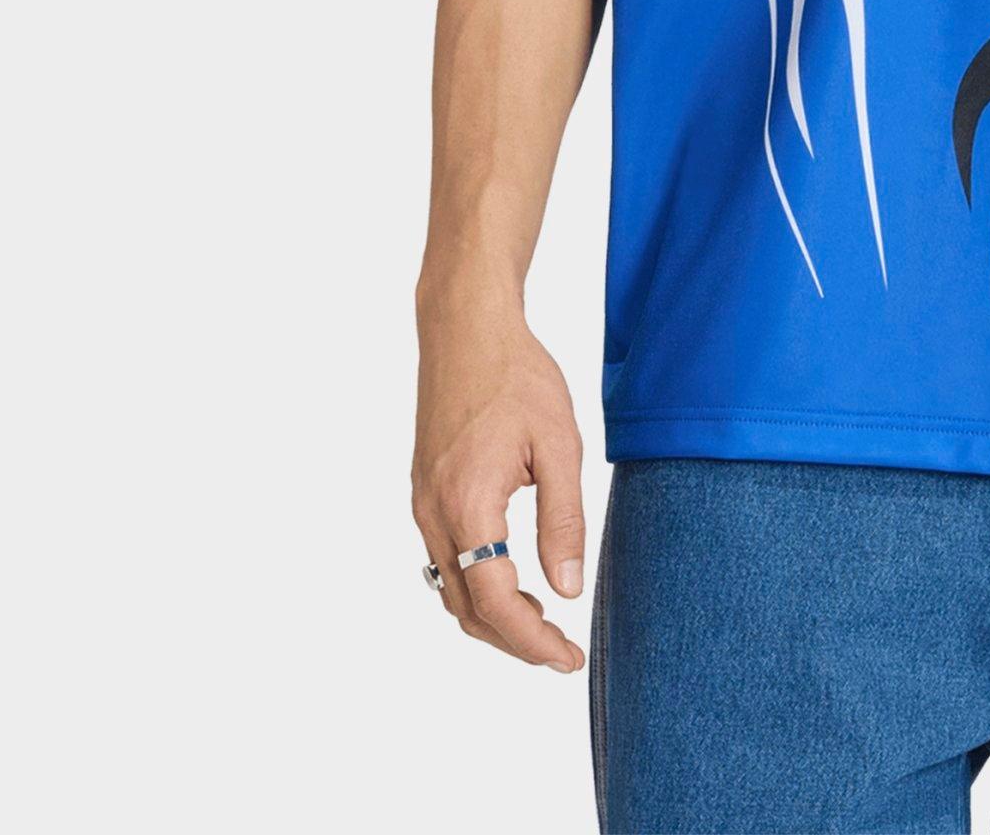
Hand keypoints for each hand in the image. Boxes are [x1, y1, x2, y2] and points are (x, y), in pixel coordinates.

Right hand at [412, 292, 588, 670]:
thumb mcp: (558, 444)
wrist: (466, 330)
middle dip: (513, 640)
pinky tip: (511, 581)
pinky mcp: (423, 493)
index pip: (494, 602)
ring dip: (492, 617)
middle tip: (561, 651)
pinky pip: (444, 561)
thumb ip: (564, 520)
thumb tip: (568, 589)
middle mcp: (433, 514)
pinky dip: (475, 586)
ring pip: (450, 590)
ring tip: (543, 623)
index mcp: (468, 504)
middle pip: (465, 609)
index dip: (531, 641)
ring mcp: (421, 505)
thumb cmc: (517, 377)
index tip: (567, 658)